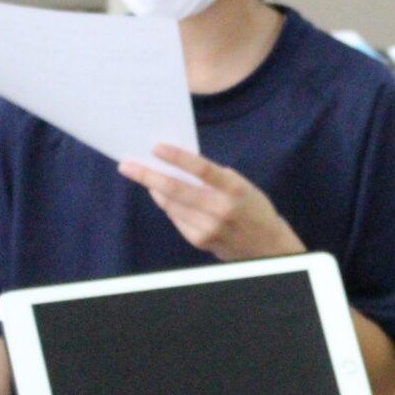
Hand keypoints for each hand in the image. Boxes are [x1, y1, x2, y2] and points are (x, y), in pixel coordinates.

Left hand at [120, 145, 305, 260]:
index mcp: (233, 189)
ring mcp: (208, 228)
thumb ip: (214, 177)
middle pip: (176, 190)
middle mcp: (220, 209)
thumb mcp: (241, 186)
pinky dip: (168, 205)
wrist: (267, 246)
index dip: (178, 158)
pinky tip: (164, 196)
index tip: (156, 147)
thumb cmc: (252, 209)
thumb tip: (178, 166)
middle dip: (148, 176)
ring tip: (141, 174)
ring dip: (154, 188)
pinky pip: (176, 218)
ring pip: (171, 205)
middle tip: (127, 165)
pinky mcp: (200, 240)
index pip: (202, 169)